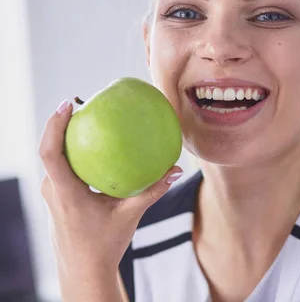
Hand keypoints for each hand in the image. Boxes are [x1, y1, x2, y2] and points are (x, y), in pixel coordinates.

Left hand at [39, 99, 182, 298]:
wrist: (84, 270)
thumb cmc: (104, 244)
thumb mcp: (130, 215)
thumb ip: (152, 191)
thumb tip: (176, 169)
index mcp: (66, 194)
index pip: (51, 153)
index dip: (54, 126)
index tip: (66, 105)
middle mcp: (53, 190)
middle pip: (49, 149)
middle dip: (61, 124)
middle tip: (81, 103)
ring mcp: (52, 193)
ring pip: (54, 158)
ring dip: (66, 138)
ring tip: (85, 118)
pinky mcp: (56, 196)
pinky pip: (61, 167)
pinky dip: (73, 153)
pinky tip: (93, 147)